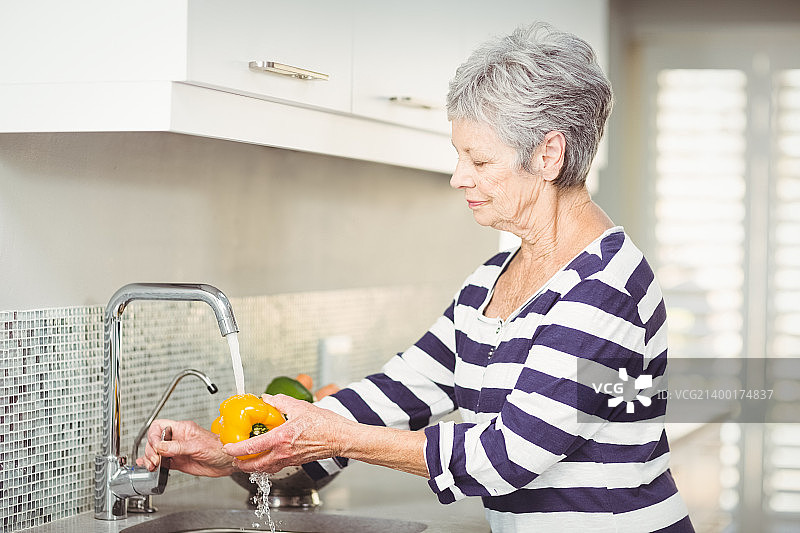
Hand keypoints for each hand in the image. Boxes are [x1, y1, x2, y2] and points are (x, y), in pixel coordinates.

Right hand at [136, 419, 235, 477]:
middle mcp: (178, 438)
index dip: (154, 436)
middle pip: (155, 440)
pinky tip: (148, 466)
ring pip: (156, 452)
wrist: (227, 461)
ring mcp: (177, 450)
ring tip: (152, 466)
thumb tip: (160, 447)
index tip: (155, 447)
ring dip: (150, 459)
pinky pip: (162, 462)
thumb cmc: (219, 448)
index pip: (160, 426)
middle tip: (155, 460)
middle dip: (151, 450)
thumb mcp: (197, 446)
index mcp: (182, 428)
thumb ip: (177, 447)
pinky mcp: (178, 461)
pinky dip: (153, 464)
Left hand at [224, 394, 355, 472]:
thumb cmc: (325, 425)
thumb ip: (279, 402)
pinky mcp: (295, 462)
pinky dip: (266, 464)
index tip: (227, 447)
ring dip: (252, 466)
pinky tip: (266, 457)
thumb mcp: (299, 407)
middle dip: (241, 463)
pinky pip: (275, 467)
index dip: (236, 449)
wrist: (341, 438)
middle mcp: (283, 453)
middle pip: (254, 465)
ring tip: (246, 459)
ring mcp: (289, 460)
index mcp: (281, 438)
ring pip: (264, 469)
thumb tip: (267, 398)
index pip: (251, 447)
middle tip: (233, 457)